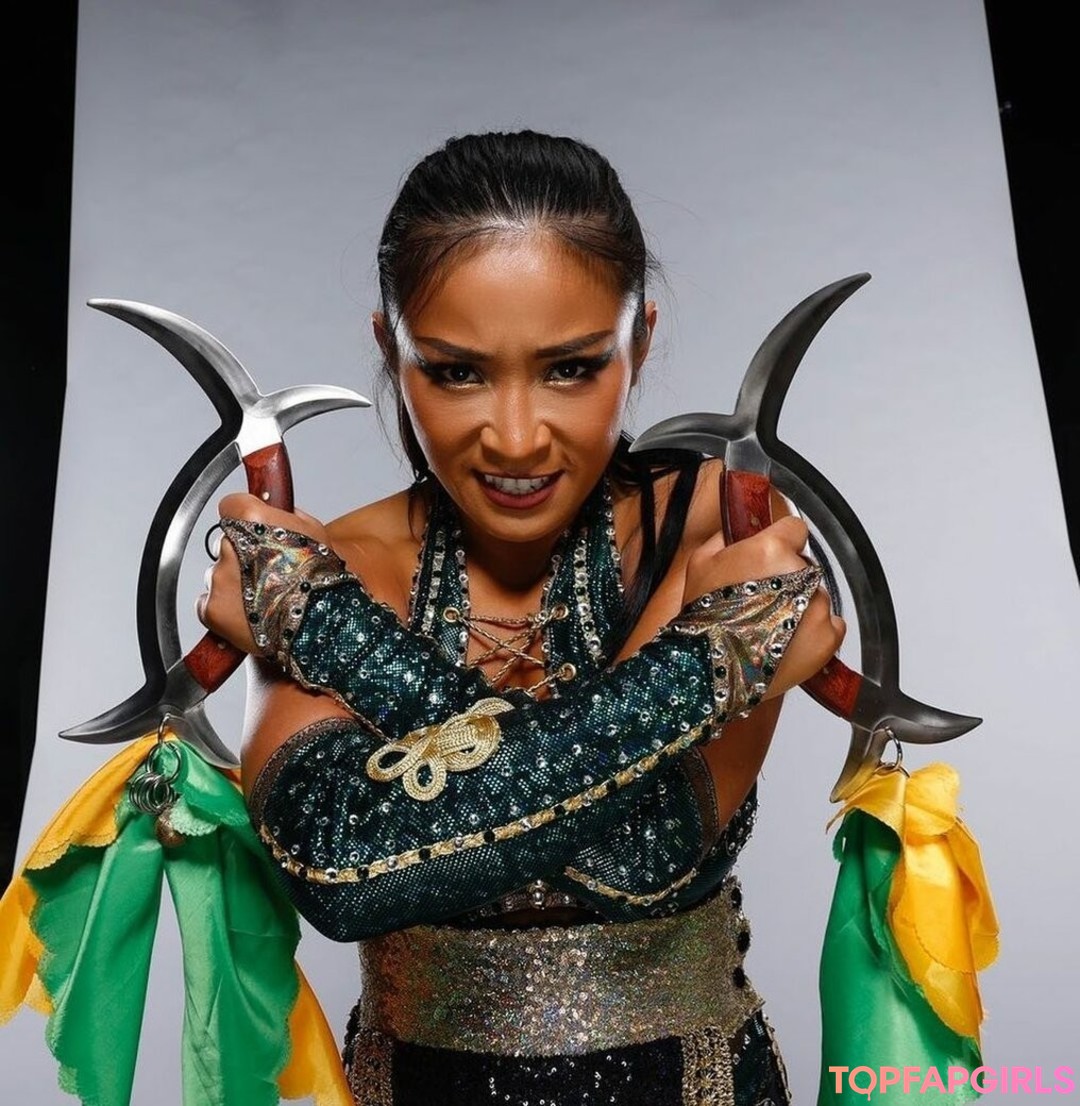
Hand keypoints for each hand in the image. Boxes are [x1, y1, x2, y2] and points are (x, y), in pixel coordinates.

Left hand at [196, 492, 332, 653]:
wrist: (319, 622)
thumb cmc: (321, 579)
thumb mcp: (314, 532)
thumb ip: (288, 517)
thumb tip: (277, 511)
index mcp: (251, 520)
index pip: (231, 506)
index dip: (243, 520)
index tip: (253, 532)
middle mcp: (229, 545)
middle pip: (226, 544)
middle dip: (242, 557)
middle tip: (267, 574)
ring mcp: (217, 577)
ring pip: (218, 575)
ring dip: (235, 584)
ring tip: (264, 598)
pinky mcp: (211, 607)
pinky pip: (208, 603)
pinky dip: (224, 610)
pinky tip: (249, 614)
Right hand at [682, 517, 845, 696]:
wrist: (709, 668)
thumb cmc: (703, 617)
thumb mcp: (700, 562)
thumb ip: (726, 538)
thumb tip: (738, 529)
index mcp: (773, 549)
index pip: (795, 528)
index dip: (781, 540)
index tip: (772, 554)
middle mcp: (802, 574)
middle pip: (804, 566)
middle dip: (786, 578)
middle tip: (761, 599)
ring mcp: (818, 607)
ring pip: (815, 595)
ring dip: (799, 606)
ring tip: (770, 626)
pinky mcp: (828, 637)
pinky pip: (831, 625)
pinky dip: (814, 631)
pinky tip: (788, 639)